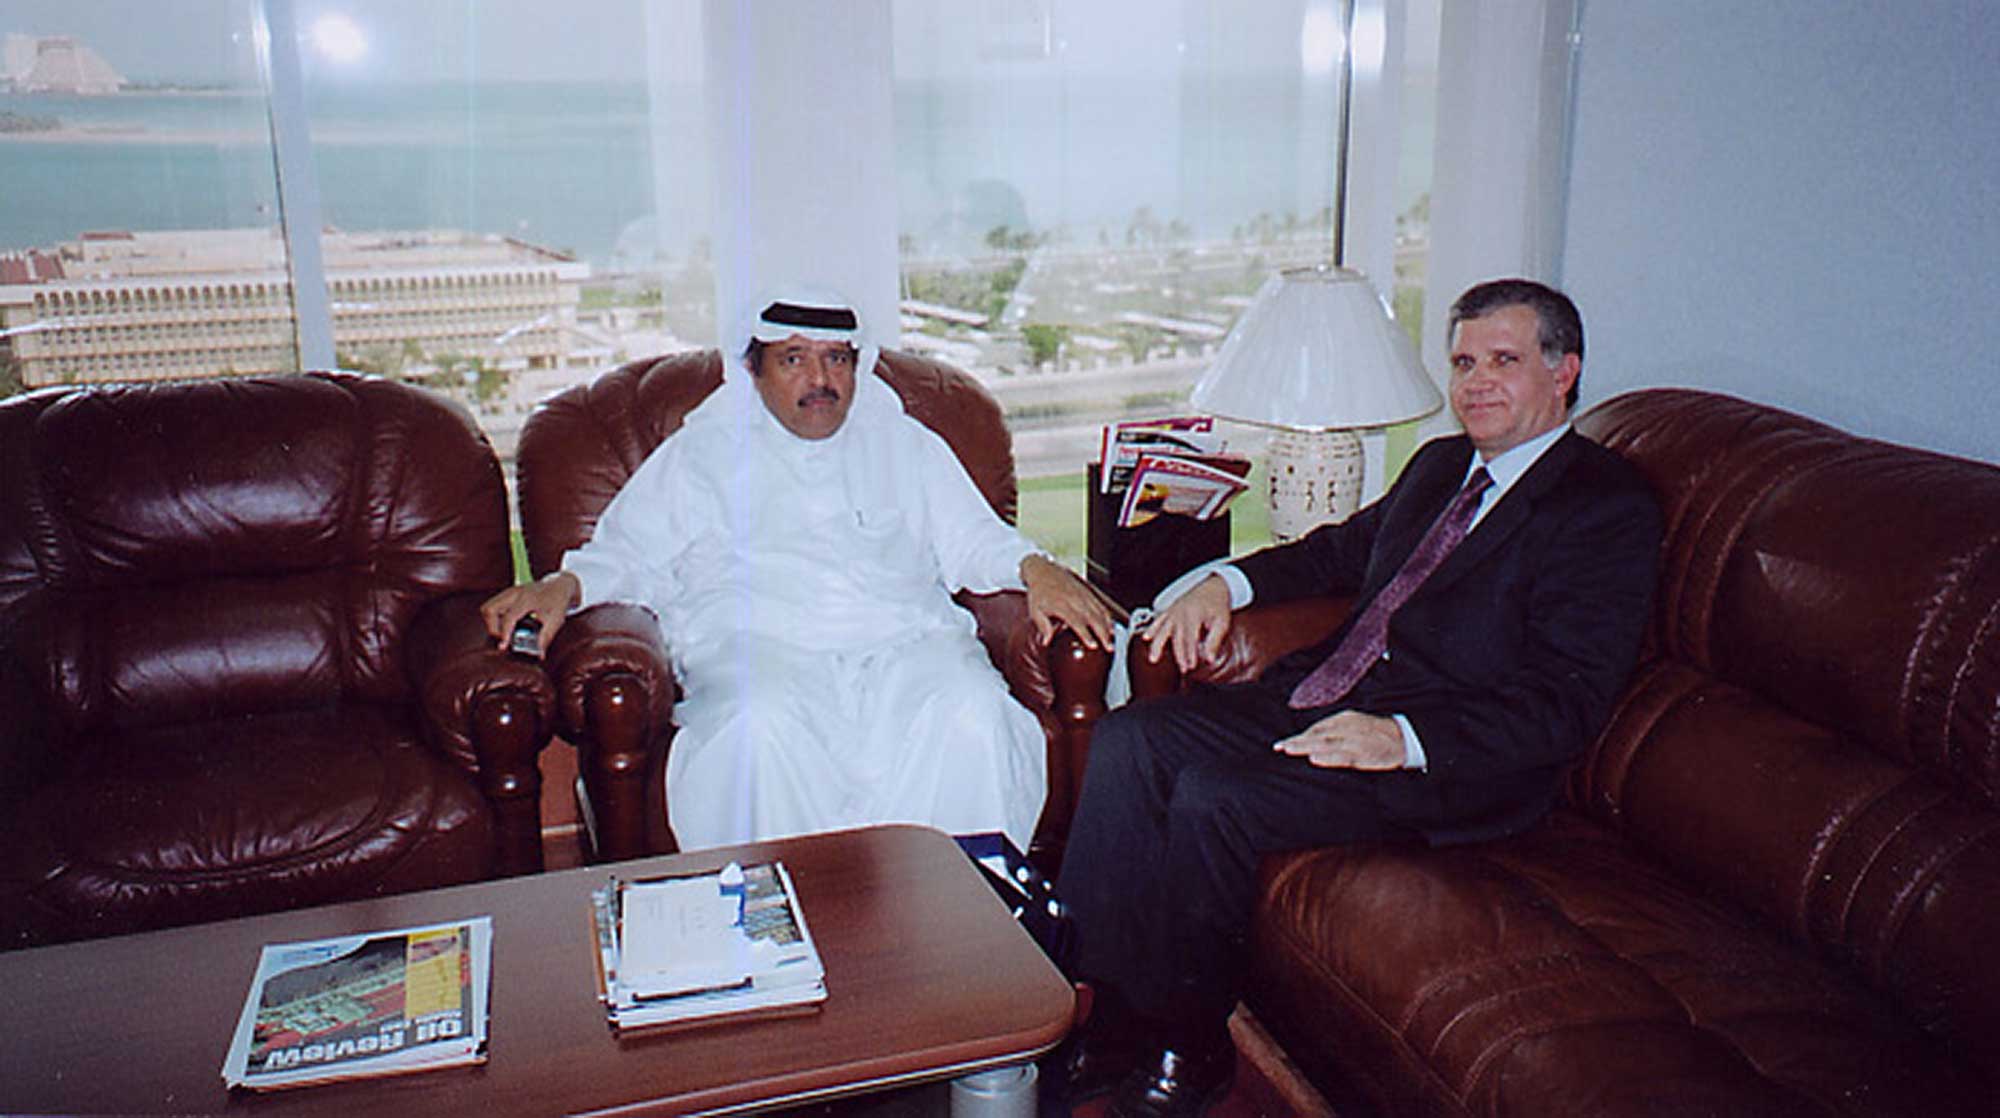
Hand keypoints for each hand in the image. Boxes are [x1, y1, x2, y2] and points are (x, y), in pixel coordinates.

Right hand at [479, 571, 580, 655]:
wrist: (559, 584)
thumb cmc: (558, 602)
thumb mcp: (556, 619)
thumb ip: (546, 637)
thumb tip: (539, 655)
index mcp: (527, 599)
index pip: (508, 617)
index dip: (504, 634)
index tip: (503, 647)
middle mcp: (514, 593)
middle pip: (489, 610)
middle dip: (493, 628)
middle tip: (504, 639)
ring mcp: (508, 592)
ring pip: (487, 608)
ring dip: (492, 623)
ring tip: (505, 632)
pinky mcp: (506, 595)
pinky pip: (492, 607)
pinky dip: (495, 619)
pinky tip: (508, 625)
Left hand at [1020, 553, 1116, 650]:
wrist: (1044, 571)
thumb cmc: (1039, 592)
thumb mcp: (1035, 610)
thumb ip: (1043, 626)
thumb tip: (1046, 642)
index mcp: (1062, 604)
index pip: (1077, 621)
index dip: (1086, 634)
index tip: (1093, 645)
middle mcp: (1075, 599)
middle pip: (1093, 618)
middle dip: (1103, 634)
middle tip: (1108, 648)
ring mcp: (1084, 595)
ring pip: (1100, 613)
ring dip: (1108, 627)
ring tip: (1112, 641)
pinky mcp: (1088, 592)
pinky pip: (1101, 605)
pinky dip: (1108, 617)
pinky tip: (1111, 627)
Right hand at [1140, 573, 1231, 672]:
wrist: (1212, 586)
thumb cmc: (1218, 605)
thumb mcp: (1222, 622)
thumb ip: (1214, 641)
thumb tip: (1210, 659)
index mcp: (1194, 616)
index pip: (1191, 639)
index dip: (1190, 654)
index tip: (1191, 666)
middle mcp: (1181, 614)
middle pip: (1177, 638)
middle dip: (1179, 655)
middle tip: (1183, 668)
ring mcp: (1173, 612)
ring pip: (1162, 630)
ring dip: (1157, 645)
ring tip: (1153, 658)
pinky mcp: (1169, 610)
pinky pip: (1158, 620)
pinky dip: (1151, 629)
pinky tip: (1146, 638)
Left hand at [1274, 710, 1405, 769]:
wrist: (1405, 738)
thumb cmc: (1378, 733)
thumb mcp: (1356, 724)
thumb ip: (1337, 730)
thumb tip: (1314, 740)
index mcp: (1345, 719)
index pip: (1317, 728)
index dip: (1300, 736)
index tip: (1283, 744)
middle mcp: (1347, 727)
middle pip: (1317, 735)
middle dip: (1296, 742)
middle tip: (1278, 748)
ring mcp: (1355, 741)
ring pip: (1325, 744)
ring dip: (1305, 747)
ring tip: (1288, 750)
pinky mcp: (1364, 754)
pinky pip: (1343, 756)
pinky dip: (1328, 757)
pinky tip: (1314, 759)